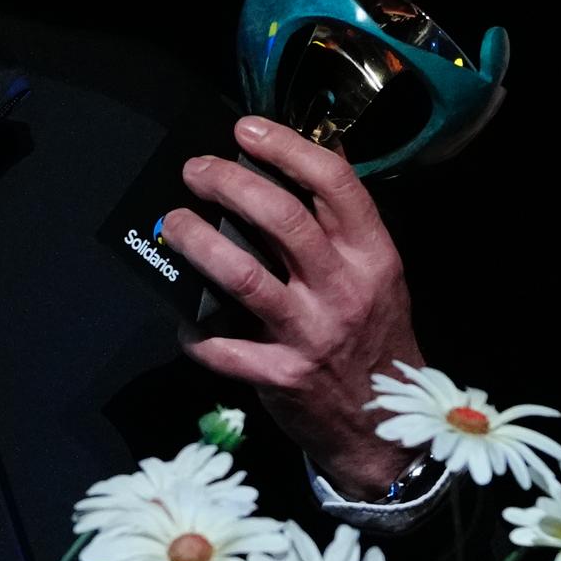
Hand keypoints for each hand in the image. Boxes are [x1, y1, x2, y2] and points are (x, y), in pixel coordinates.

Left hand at [161, 115, 429, 494]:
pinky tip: (180, 313)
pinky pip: (221, 346)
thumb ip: (343, 229)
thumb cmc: (374, 341)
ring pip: (243, 275)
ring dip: (197, 242)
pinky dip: (193, 327)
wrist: (387, 430)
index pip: (335, 185)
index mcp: (373, 258)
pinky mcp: (280, 376)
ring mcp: (310, 335)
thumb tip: (301, 164)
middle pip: (282, 219)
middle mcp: (344, 290)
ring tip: (173, 223)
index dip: (287, 147)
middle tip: (196, 170)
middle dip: (229, 184)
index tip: (246, 130)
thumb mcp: (378, 278)